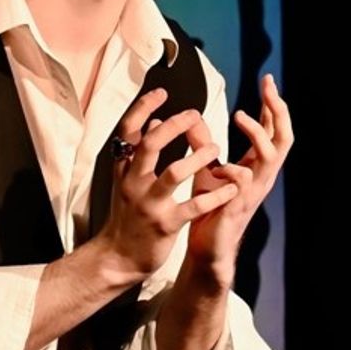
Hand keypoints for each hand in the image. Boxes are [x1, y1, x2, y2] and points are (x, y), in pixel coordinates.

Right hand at [93, 88, 238, 280]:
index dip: (143, 108)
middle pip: (150, 145)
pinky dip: (216, 194)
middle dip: (174, 126)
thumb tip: (153, 120)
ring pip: (174, 173)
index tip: (162, 92)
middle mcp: (133, 182)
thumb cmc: (127, 214)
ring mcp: (149, 204)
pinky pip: (195, 206)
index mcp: (124, 169)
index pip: (129, 131)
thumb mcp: (127, 180)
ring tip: (216, 149)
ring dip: (199, 157)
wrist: (118, 257)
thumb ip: (139, 151)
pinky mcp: (166, 224)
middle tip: (195, 115)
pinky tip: (232, 186)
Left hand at [184, 73, 293, 278]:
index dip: (272, 104)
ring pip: (271, 156)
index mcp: (256, 165)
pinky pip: (244, 183)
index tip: (267, 79)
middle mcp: (261, 176)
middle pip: (284, 138)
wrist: (206, 248)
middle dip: (279, 111)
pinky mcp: (238, 207)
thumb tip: (190, 115)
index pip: (273, 129)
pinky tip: (217, 167)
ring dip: (258, 133)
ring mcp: (253, 191)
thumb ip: (201, 143)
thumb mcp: (204, 168)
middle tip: (268, 89)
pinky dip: (233, 170)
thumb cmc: (208, 208)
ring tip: (240, 116)